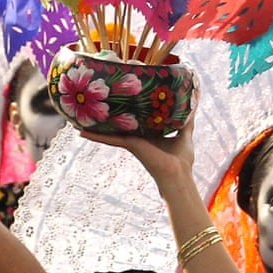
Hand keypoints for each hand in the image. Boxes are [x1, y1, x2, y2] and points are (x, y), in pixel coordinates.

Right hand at [80, 111, 196, 185]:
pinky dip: (96, 135)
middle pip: (118, 123)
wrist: (178, 174)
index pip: (134, 119)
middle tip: (92, 102)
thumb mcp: (185, 133)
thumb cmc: (182, 159)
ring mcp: (131, 140)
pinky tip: (81, 131)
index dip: (126, 109)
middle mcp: (136, 136)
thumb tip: (194, 101)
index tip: (117, 98)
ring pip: (109, 130)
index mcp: (148, 133)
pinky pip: (109, 138)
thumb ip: (187, 118)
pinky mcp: (129, 144)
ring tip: (78, 116)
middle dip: (106, 115)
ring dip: (94, 124)